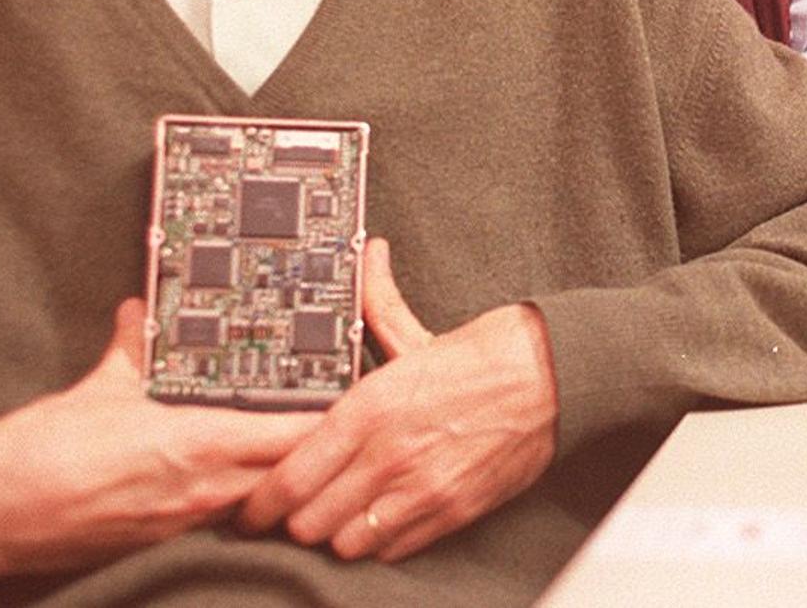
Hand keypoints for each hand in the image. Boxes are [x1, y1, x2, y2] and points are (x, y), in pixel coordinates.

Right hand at [0, 299, 321, 575]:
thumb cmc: (42, 453)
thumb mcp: (99, 386)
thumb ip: (131, 347)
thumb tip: (141, 313)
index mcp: (197, 446)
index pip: (292, 437)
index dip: (327, 423)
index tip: (352, 403)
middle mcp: (201, 490)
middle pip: (286, 473)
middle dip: (314, 453)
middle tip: (338, 427)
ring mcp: (183, 521)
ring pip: (254, 497)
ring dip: (275, 477)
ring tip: (292, 451)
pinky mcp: (159, 540)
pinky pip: (216, 515)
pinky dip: (233, 496)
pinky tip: (232, 480)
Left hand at [238, 238, 557, 561]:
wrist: (555, 378)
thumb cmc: (490, 355)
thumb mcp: (419, 333)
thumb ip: (378, 302)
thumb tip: (365, 256)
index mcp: (370, 406)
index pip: (289, 478)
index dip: (259, 504)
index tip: (251, 509)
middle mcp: (388, 453)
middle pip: (307, 521)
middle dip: (295, 518)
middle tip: (296, 508)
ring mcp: (421, 488)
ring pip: (345, 544)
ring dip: (337, 532)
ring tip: (341, 514)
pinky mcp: (452, 511)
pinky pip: (392, 550)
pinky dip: (379, 541)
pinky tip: (382, 517)